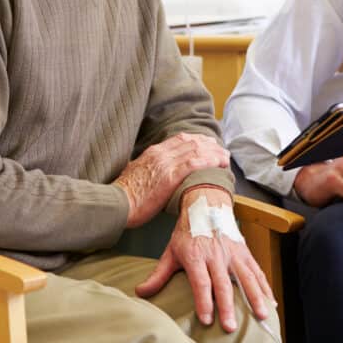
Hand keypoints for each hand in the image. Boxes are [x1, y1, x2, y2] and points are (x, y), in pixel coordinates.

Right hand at [114, 133, 229, 227]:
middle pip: (191, 142)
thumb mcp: (134, 174)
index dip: (197, 140)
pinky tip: (220, 163)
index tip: (208, 144)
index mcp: (153, 153)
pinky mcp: (170, 176)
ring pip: (196, 150)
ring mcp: (166, 163)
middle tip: (222, 150)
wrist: (116, 203)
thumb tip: (149, 171)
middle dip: (209, 145)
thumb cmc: (124, 195)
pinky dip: (210, 161)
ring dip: (214, 153)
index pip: (180, 139)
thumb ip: (145, 168)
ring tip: (226, 157)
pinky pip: (195, 164)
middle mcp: (161, 153)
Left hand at [136, 187, 273, 331]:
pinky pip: (257, 271)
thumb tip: (140, 292)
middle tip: (230, 326)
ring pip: (246, 277)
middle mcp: (216, 254)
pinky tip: (271, 303)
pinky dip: (265, 287)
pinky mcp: (245, 252)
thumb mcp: (171, 250)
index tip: (207, 319)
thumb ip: (159, 274)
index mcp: (196, 255)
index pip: (201, 281)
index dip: (204, 300)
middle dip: (227, 306)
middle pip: (223, 283)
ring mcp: (233, 252)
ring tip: (261, 316)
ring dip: (254, 297)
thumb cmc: (188, 231)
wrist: (207, 203)